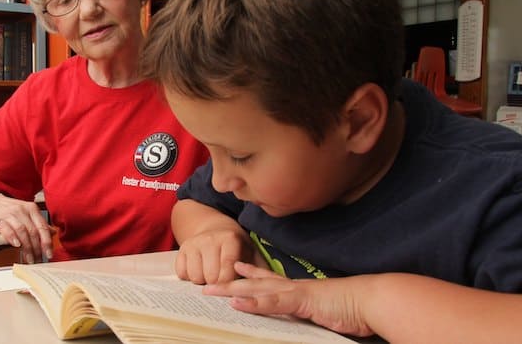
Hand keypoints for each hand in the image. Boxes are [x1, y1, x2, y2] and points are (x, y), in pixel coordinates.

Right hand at [0, 194, 53, 263]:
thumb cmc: (9, 209)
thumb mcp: (27, 213)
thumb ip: (39, 223)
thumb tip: (53, 232)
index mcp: (32, 209)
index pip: (43, 227)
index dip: (47, 242)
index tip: (49, 254)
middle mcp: (23, 210)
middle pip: (33, 232)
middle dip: (37, 249)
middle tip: (38, 259)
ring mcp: (10, 214)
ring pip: (22, 232)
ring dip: (27, 248)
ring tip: (29, 258)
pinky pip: (7, 229)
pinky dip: (13, 238)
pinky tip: (16, 245)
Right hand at [175, 228, 256, 284]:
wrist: (214, 229)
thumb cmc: (236, 247)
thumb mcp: (251, 252)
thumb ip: (259, 270)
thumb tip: (268, 289)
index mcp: (230, 239)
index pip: (227, 268)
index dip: (230, 283)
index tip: (233, 289)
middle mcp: (209, 239)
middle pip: (211, 277)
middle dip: (217, 284)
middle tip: (222, 280)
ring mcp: (193, 244)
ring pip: (195, 277)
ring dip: (203, 282)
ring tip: (211, 275)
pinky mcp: (181, 249)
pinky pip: (182, 273)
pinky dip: (189, 277)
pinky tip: (199, 271)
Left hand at [203, 262, 373, 336]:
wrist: (374, 301)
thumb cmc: (358, 308)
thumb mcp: (330, 311)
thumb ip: (317, 312)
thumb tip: (315, 316)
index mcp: (302, 289)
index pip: (271, 279)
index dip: (252, 272)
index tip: (236, 266)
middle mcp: (295, 287)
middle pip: (256, 283)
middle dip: (231, 282)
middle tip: (208, 282)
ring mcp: (297, 292)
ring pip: (257, 289)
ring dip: (233, 290)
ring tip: (211, 291)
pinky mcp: (302, 302)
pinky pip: (273, 302)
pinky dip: (253, 302)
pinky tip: (236, 302)